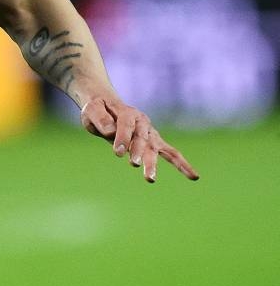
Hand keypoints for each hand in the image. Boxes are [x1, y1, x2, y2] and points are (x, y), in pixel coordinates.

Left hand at [80, 98, 199, 182]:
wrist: (106, 106)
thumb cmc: (97, 109)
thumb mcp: (92, 109)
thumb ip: (100, 118)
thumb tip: (110, 131)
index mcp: (126, 111)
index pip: (126, 125)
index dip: (123, 138)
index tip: (117, 153)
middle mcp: (141, 122)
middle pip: (142, 138)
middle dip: (138, 151)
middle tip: (134, 164)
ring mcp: (150, 132)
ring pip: (154, 148)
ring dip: (153, 163)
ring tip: (149, 179)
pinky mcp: (154, 142)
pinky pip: (171, 153)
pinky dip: (182, 164)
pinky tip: (194, 176)